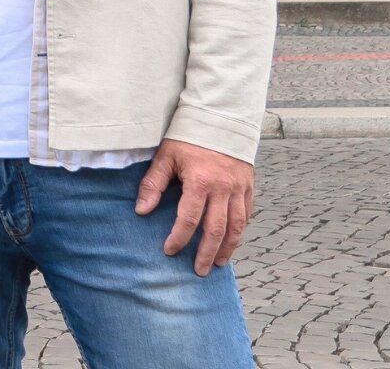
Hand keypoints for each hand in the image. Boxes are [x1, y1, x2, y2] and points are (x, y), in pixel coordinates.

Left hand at [135, 139, 255, 275]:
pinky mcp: (248, 185)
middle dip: (206, 252)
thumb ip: (153, 184)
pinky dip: (240, 230)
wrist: (220, 117)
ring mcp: (239, 188)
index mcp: (201, 182)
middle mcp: (223, 188)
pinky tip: (232, 240)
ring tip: (217, 263)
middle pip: (217, 229)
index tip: (169, 251)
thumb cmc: (187, 137)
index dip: (179, 238)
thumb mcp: (165, 156)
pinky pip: (247, 213)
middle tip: (198, 270)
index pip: (189, 218)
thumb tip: (141, 211)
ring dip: (228, 247)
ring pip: (237, 226)